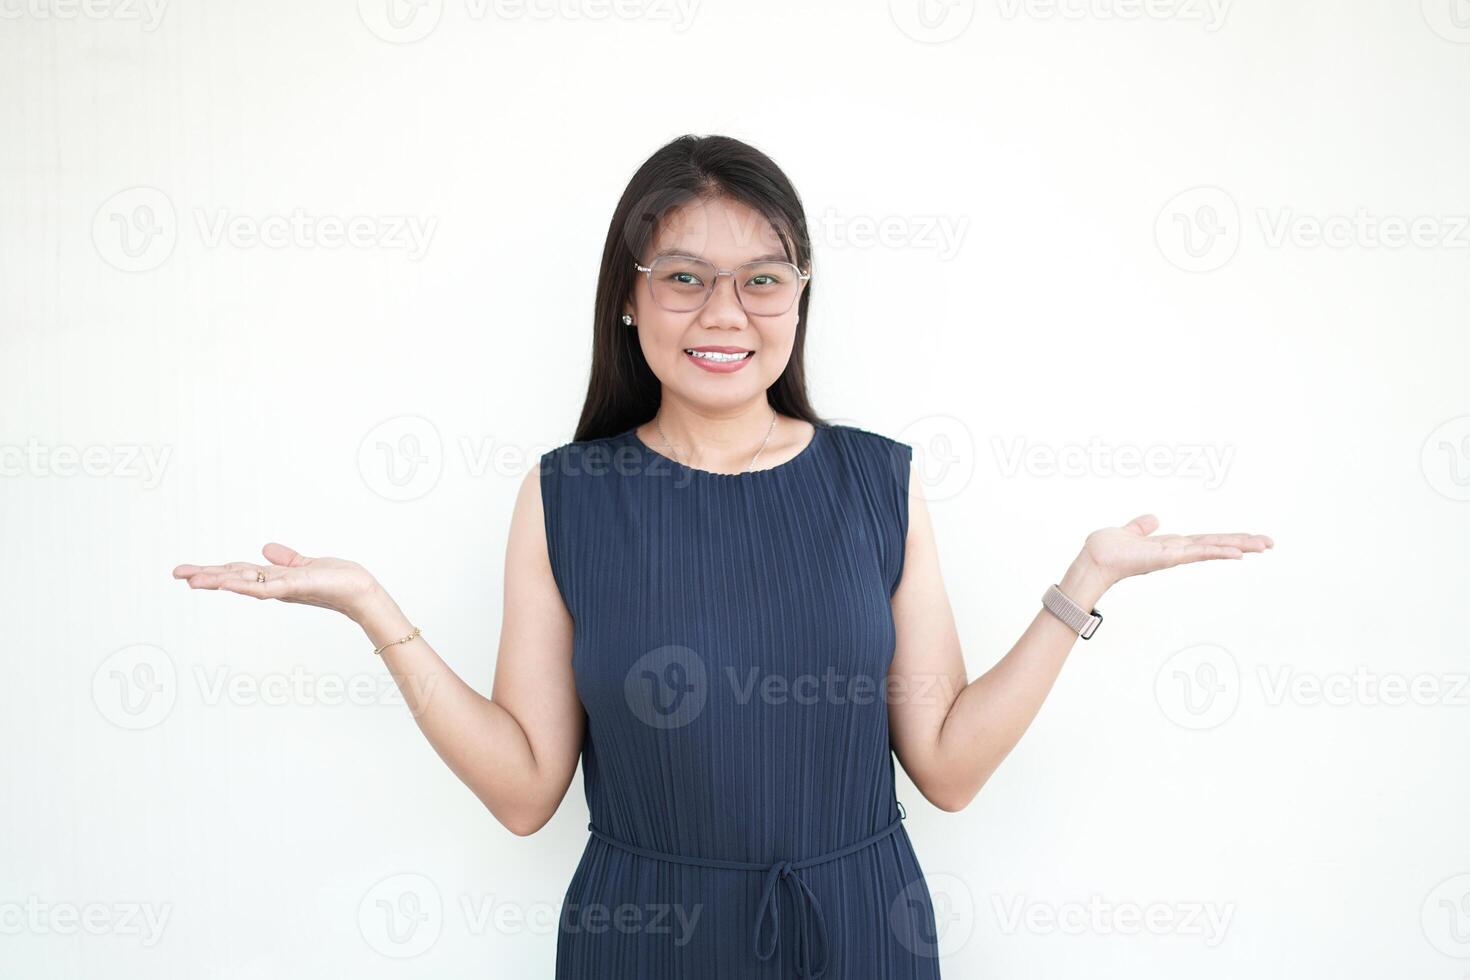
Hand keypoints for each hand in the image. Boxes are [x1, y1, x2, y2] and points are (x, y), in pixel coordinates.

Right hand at [171, 543, 387, 622]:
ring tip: (191, 578)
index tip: (188, 570)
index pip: (237, 573)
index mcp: (273, 578)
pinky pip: (263, 587)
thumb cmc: (336, 580)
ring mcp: (281, 588)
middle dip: (205, 576)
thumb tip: (265, 548)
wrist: (359, 590)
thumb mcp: (304, 564)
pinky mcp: (293, 587)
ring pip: (242, 584)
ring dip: (217, 581)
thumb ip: (285, 558)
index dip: (213, 571)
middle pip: (233, 578)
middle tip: (176, 573)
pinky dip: (244, 585)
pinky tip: (226, 581)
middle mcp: (273, 585)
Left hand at [1080, 513, 1273, 590]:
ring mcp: (1174, 555)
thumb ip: (1142, 526)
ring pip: (1213, 548)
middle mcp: (1177, 551)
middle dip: (1243, 543)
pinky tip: (1237, 553)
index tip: (1250, 539)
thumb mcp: (1130, 532)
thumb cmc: (1108, 548)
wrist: (1094, 559)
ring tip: (1264, 545)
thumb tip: (1153, 519)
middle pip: (1216, 544)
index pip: (1205, 540)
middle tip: (1270, 543)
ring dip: (1239, 546)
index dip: (1227, 539)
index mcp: (1171, 545)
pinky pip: (1197, 553)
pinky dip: (1217, 552)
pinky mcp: (1168, 557)